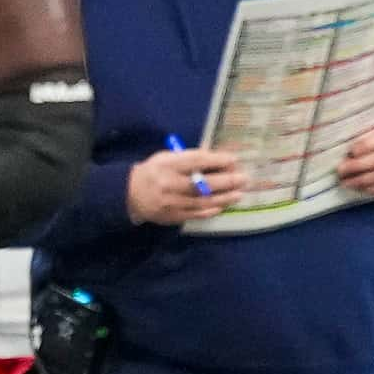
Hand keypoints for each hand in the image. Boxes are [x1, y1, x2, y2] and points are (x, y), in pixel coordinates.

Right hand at [125, 146, 246, 224]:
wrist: (130, 194)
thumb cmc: (153, 171)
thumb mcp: (166, 158)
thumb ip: (188, 158)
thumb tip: (216, 160)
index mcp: (168, 165)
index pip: (195, 161)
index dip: (216, 161)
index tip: (234, 160)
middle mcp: (170, 184)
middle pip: (202, 183)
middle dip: (225, 181)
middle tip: (243, 179)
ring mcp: (171, 202)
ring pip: (202, 201)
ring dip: (223, 198)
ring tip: (239, 194)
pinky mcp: (172, 216)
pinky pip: (195, 214)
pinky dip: (210, 211)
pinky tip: (222, 207)